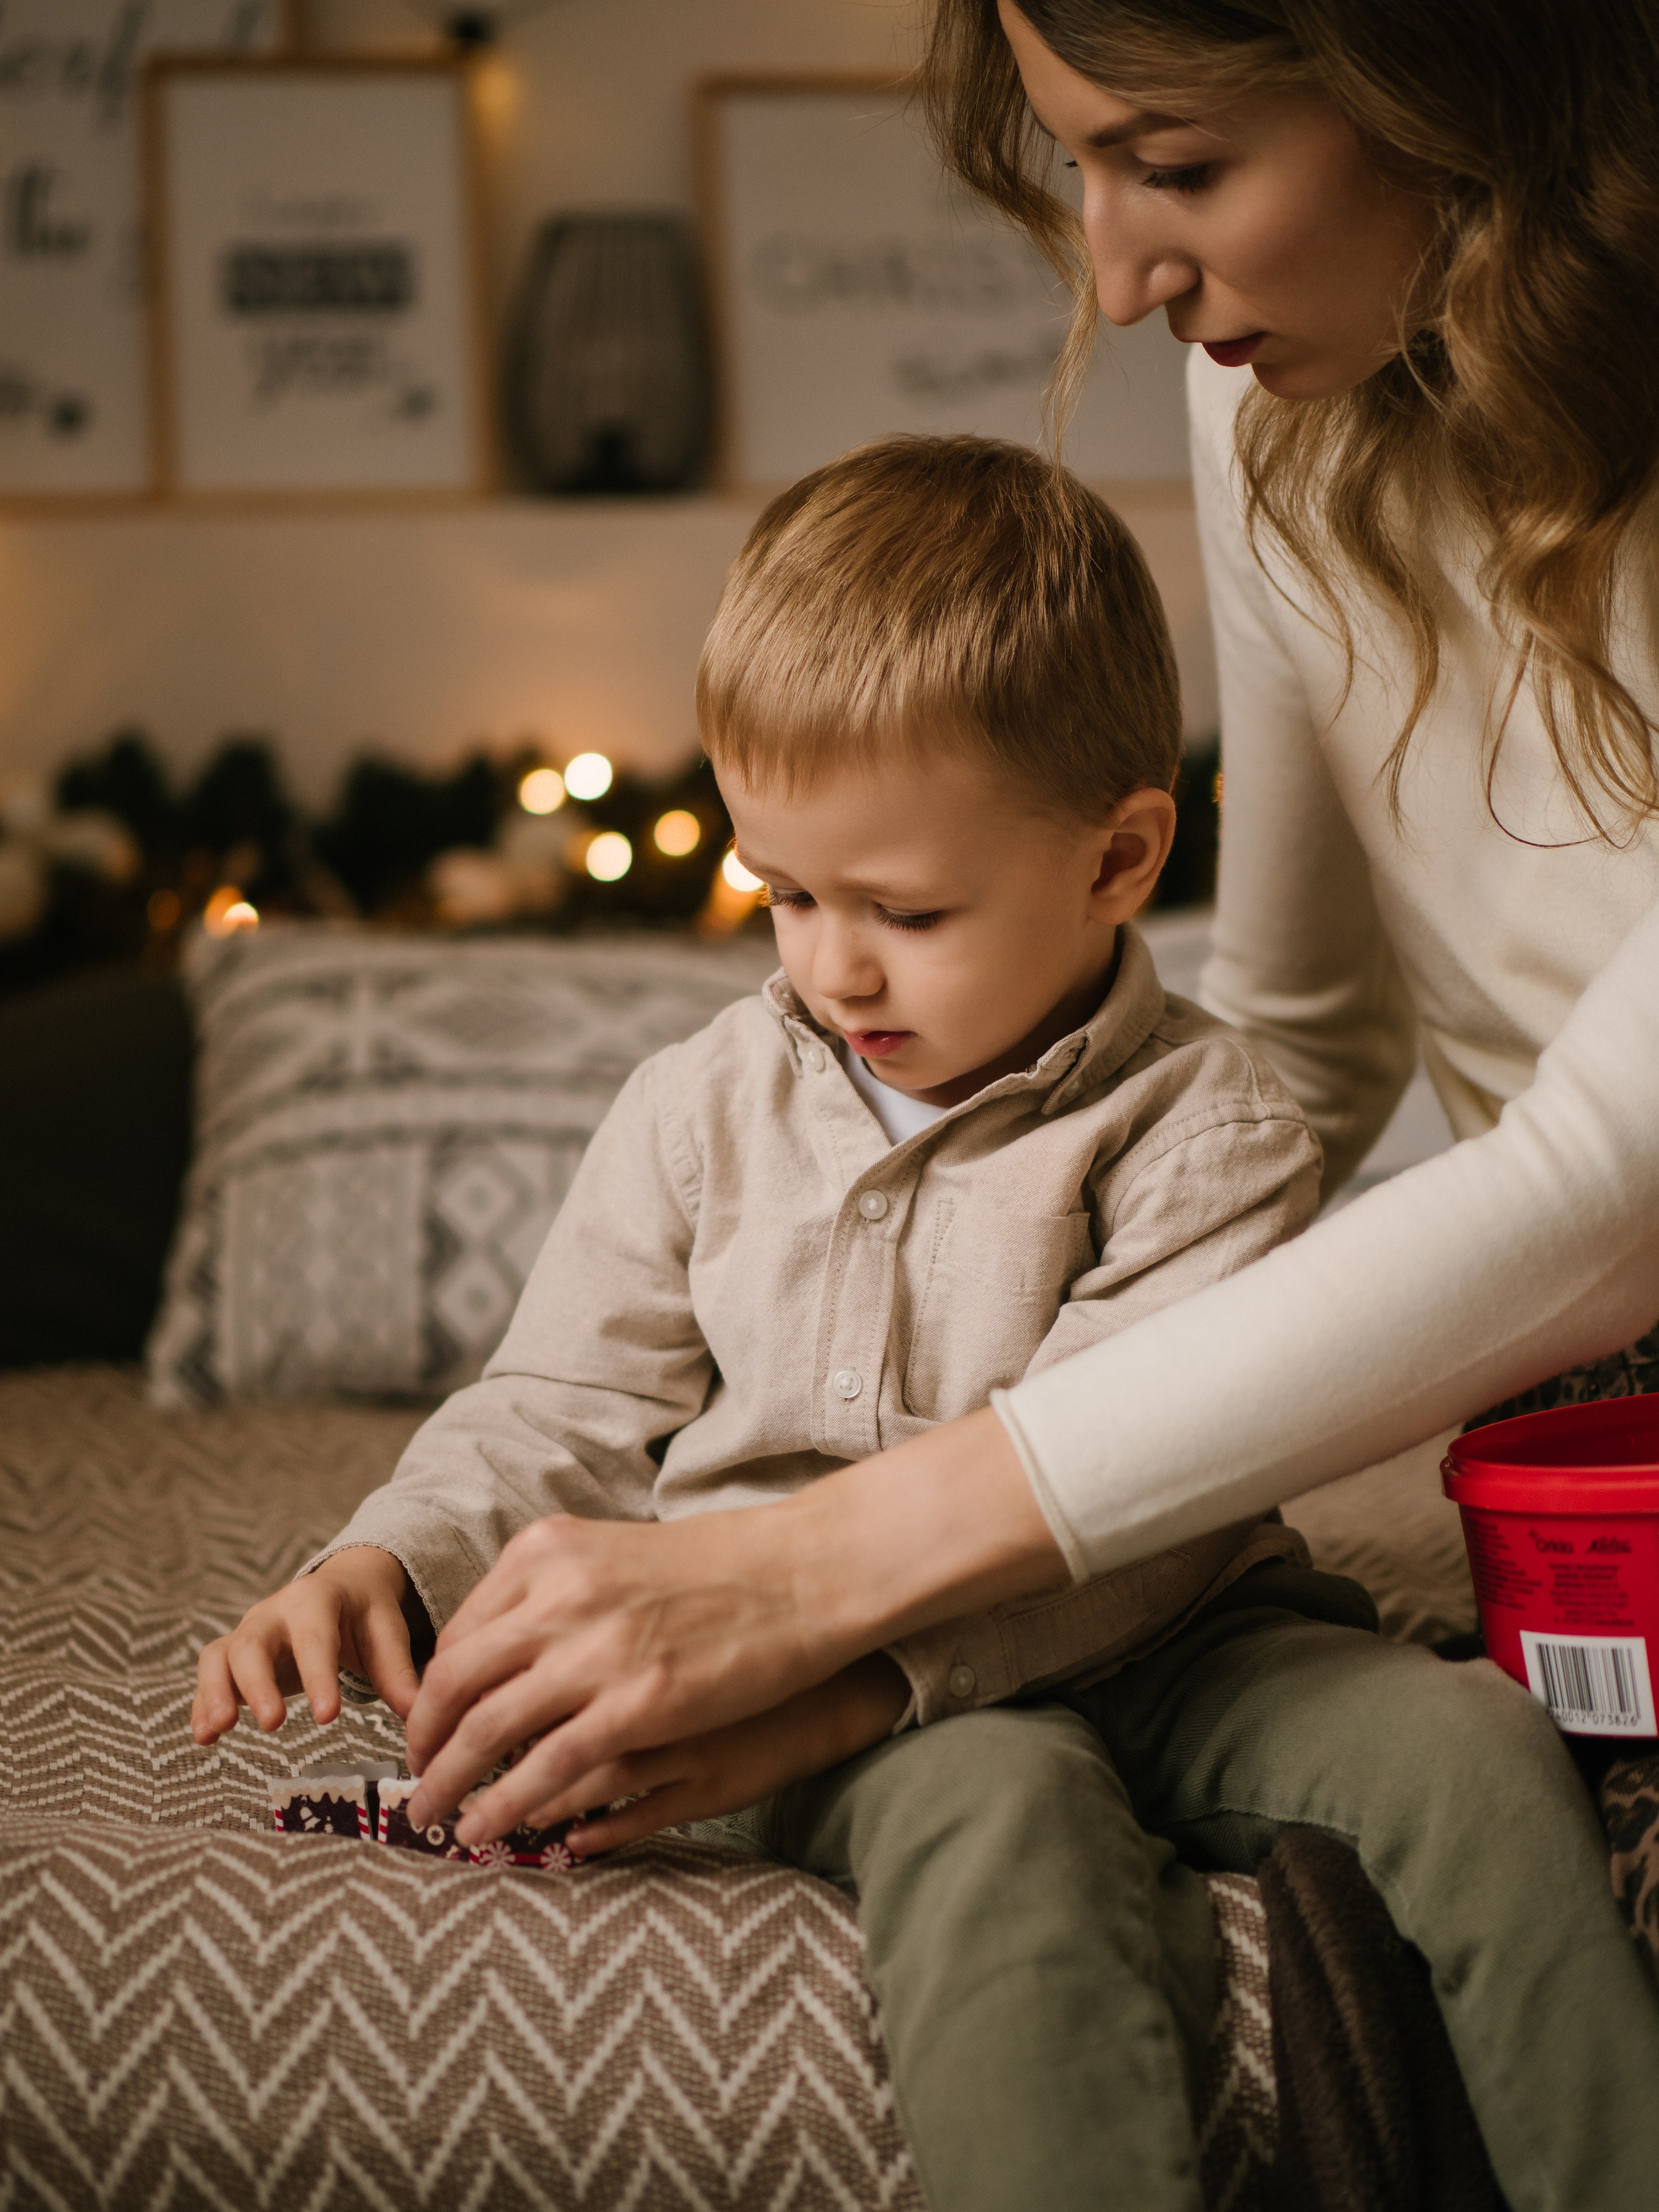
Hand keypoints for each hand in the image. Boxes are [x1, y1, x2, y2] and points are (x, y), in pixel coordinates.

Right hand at [192, 1546, 418, 1743]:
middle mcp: (273, 1612)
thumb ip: (398, 1672)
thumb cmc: (364, 1614)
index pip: (314, 1637)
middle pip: (253, 1643)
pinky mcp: (232, 1655)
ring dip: (215, 1693)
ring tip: (218, 1732)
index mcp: (316, 1600)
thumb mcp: (385, 1632)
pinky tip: (204, 1739)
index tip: (329, 1716)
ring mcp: (248, 1632)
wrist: (340, 1588)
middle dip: (258, 1684)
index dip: (319, 1675)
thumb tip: (418, 1713)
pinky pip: (209, 1675)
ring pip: (220, 1656)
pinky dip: (202, 1705)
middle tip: (273, 1723)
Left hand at [401, 1406, 1059, 1827]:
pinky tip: (490, 1830)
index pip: (460, 1633)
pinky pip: (546, 1769)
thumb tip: (500, 1650)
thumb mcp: (619, 1555)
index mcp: (548, 1551)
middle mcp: (559, 1594)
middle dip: (425, 1742)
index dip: (432, 1693)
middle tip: (416, 1781)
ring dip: (449, 1783)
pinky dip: (506, 1804)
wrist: (805, 1572)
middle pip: (456, 1681)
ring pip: (488, 1730)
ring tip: (434, 1819)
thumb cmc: (722, 1567)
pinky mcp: (639, 1705)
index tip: (427, 1729)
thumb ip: (557, 1594)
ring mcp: (597, 1650)